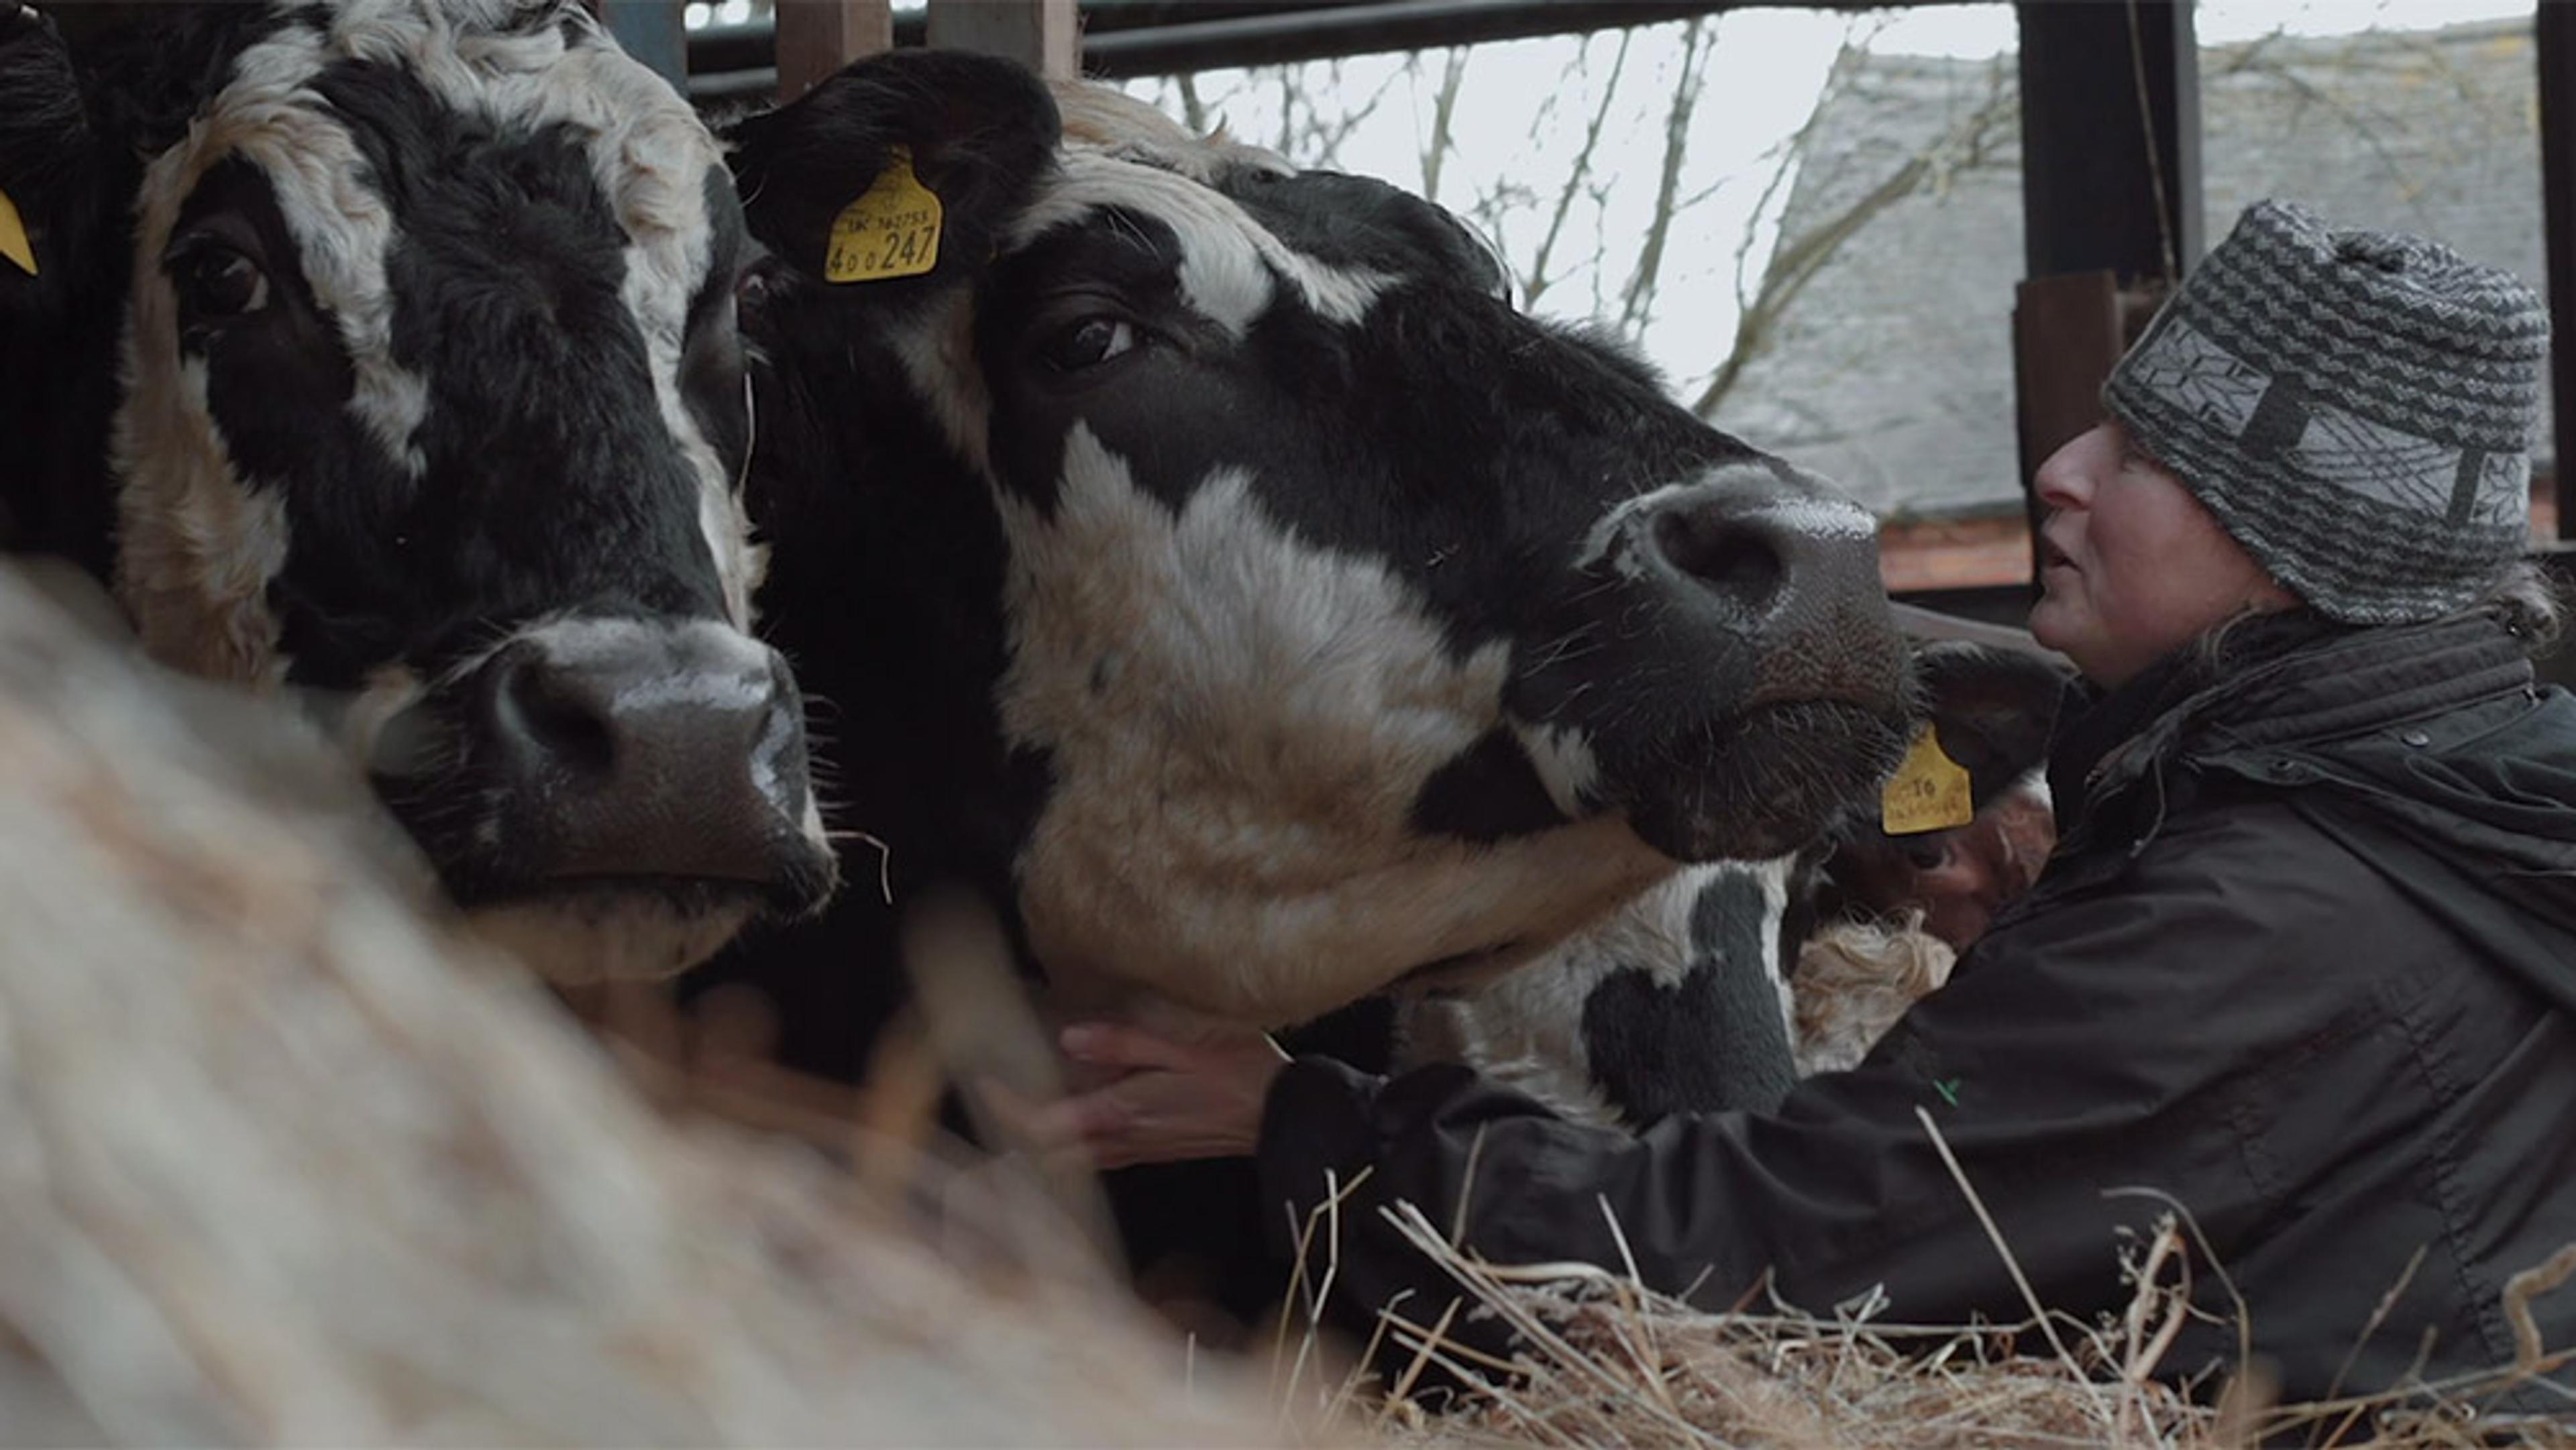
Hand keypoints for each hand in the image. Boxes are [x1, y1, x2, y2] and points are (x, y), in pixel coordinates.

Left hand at [996, 1019, 1289, 1170]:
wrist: (1286, 1118)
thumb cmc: (1241, 1075)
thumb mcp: (1184, 1046)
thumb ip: (1124, 1044)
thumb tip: (1070, 1040)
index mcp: (1124, 1113)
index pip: (1046, 1126)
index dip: (1009, 1108)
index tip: (984, 1079)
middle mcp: (1124, 1140)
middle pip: (1048, 1150)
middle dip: (1013, 1127)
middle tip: (990, 1092)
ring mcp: (1137, 1150)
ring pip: (1070, 1157)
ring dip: (1039, 1137)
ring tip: (1017, 1102)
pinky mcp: (1151, 1151)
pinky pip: (1096, 1155)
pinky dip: (1070, 1141)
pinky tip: (1068, 1117)